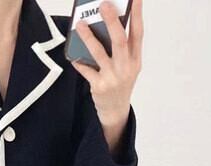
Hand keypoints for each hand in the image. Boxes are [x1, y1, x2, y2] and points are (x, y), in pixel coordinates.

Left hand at [72, 0, 142, 152]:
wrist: (116, 110)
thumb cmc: (120, 82)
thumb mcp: (127, 66)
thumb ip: (122, 49)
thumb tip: (107, 26)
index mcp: (135, 59)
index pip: (138, 33)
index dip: (137, 15)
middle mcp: (125, 67)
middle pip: (119, 40)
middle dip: (111, 21)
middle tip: (103, 4)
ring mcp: (112, 77)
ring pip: (99, 53)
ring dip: (88, 37)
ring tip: (80, 25)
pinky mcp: (99, 86)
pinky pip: (86, 71)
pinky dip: (79, 62)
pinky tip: (73, 55)